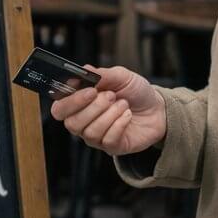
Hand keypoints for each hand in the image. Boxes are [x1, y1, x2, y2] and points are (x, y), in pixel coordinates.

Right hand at [49, 65, 166, 156]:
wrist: (157, 108)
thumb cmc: (135, 92)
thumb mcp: (121, 76)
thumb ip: (102, 74)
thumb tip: (84, 70)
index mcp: (79, 103)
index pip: (60, 109)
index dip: (71, 101)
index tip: (90, 91)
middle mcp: (83, 122)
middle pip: (72, 123)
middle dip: (94, 107)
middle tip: (111, 96)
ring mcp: (96, 136)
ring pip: (90, 132)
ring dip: (110, 115)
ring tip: (123, 104)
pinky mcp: (111, 147)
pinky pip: (107, 140)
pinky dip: (120, 124)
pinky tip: (127, 115)